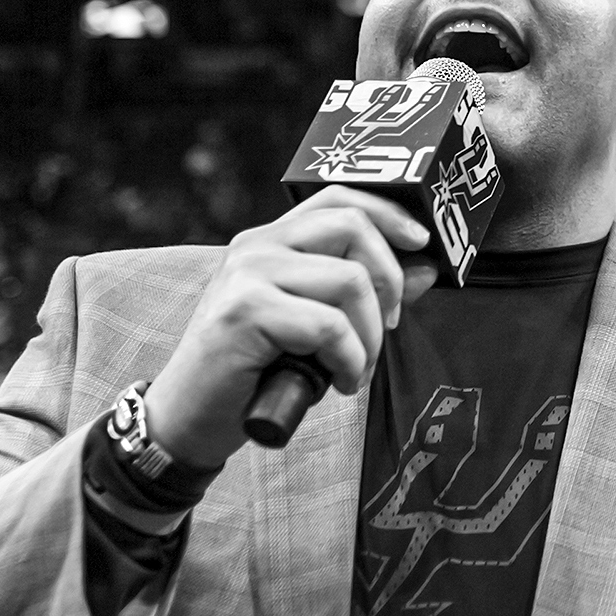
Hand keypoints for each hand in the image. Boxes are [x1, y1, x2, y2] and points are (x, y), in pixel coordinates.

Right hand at [143, 187, 436, 467]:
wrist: (190, 417)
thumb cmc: (255, 373)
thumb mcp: (317, 326)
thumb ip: (367, 293)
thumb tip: (425, 269)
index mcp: (271, 240)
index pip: (338, 198)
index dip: (388, 214)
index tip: (421, 243)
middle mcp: (256, 246)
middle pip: (353, 227)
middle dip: (390, 282)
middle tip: (385, 329)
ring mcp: (246, 274)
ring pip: (350, 280)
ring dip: (369, 336)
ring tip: (354, 368)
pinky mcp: (244, 310)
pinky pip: (330, 326)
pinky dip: (349, 361)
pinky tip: (337, 382)